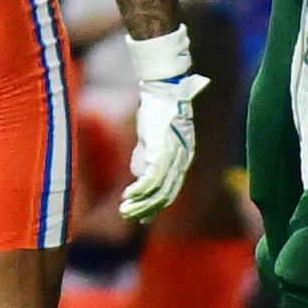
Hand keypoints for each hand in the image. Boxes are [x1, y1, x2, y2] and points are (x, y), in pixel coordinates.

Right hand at [121, 28, 205, 223]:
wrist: (164, 89)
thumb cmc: (157, 109)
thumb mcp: (153, 137)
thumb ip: (147, 156)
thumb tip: (138, 175)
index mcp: (182, 158)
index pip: (171, 189)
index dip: (156, 205)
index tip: (143, 217)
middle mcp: (181, 161)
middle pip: (167, 195)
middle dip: (148, 209)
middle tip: (130, 216)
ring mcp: (173, 157)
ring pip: (160, 192)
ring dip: (141, 204)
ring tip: (125, 211)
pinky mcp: (162, 152)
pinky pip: (152, 180)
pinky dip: (139, 191)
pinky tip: (127, 197)